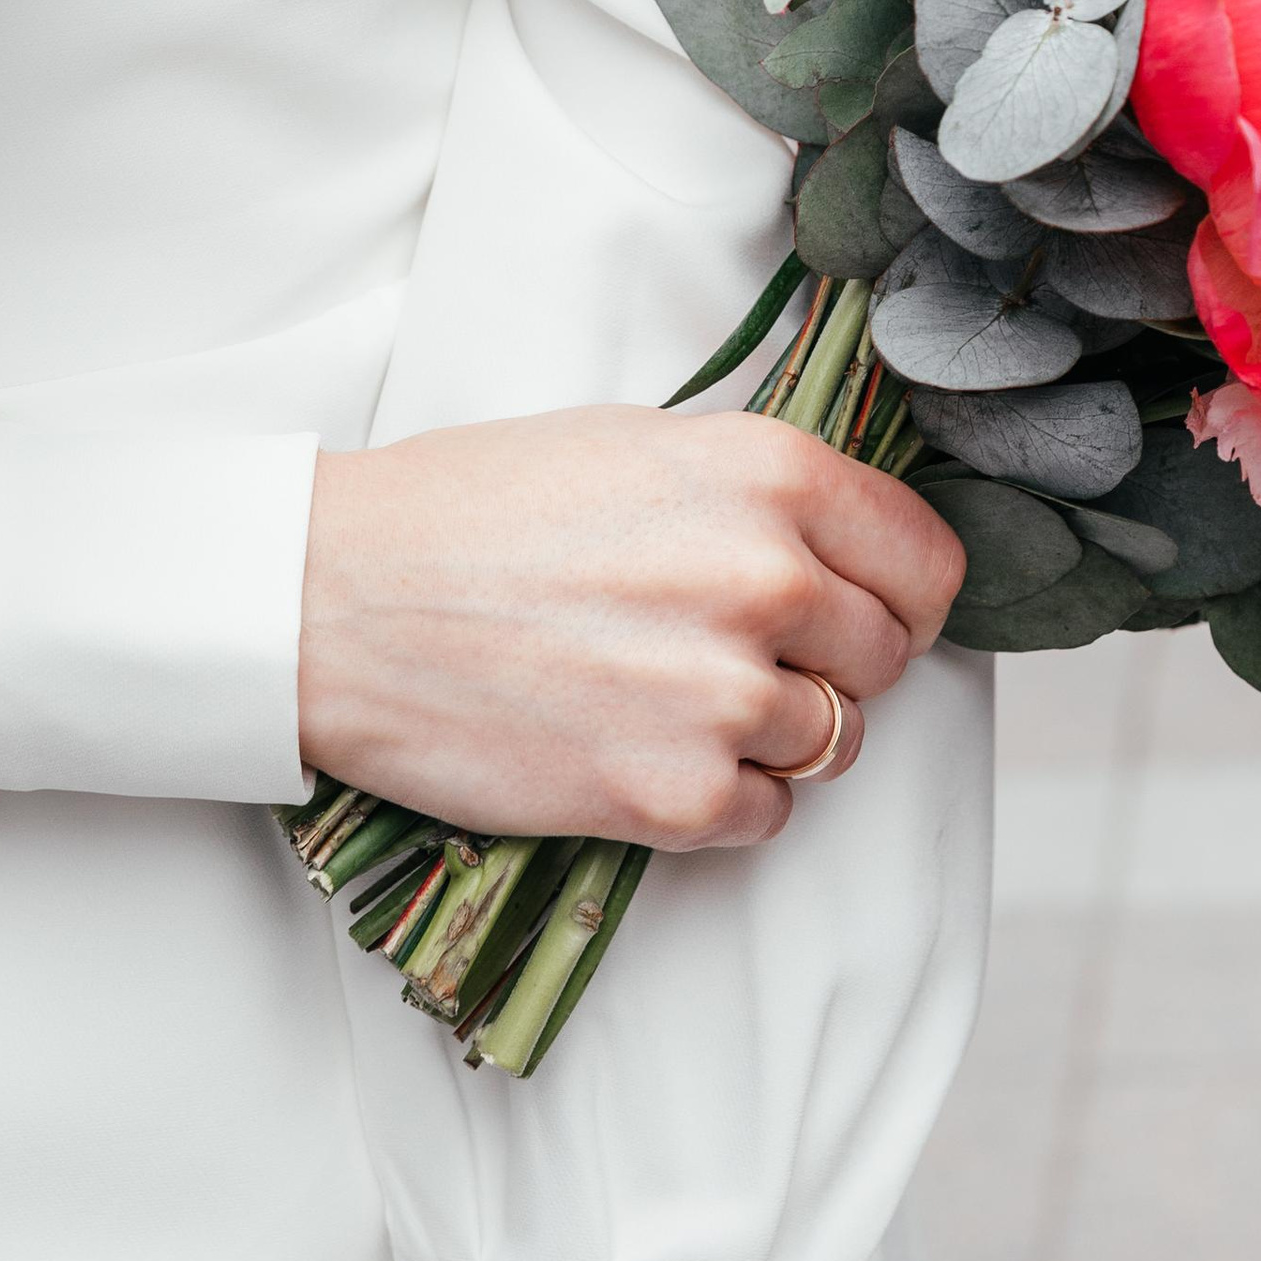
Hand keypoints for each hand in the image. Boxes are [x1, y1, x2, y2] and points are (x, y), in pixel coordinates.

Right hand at [298, 411, 965, 851]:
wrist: (333, 600)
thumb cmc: (470, 510)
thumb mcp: (638, 445)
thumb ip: (757, 493)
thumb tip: (844, 548)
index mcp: (768, 474)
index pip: (926, 560)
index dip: (898, 594)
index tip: (864, 611)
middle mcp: (764, 579)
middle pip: (884, 658)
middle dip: (828, 665)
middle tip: (730, 655)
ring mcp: (723, 692)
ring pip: (834, 742)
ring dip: (774, 736)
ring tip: (670, 701)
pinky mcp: (673, 792)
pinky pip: (768, 816)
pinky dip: (721, 800)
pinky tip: (641, 752)